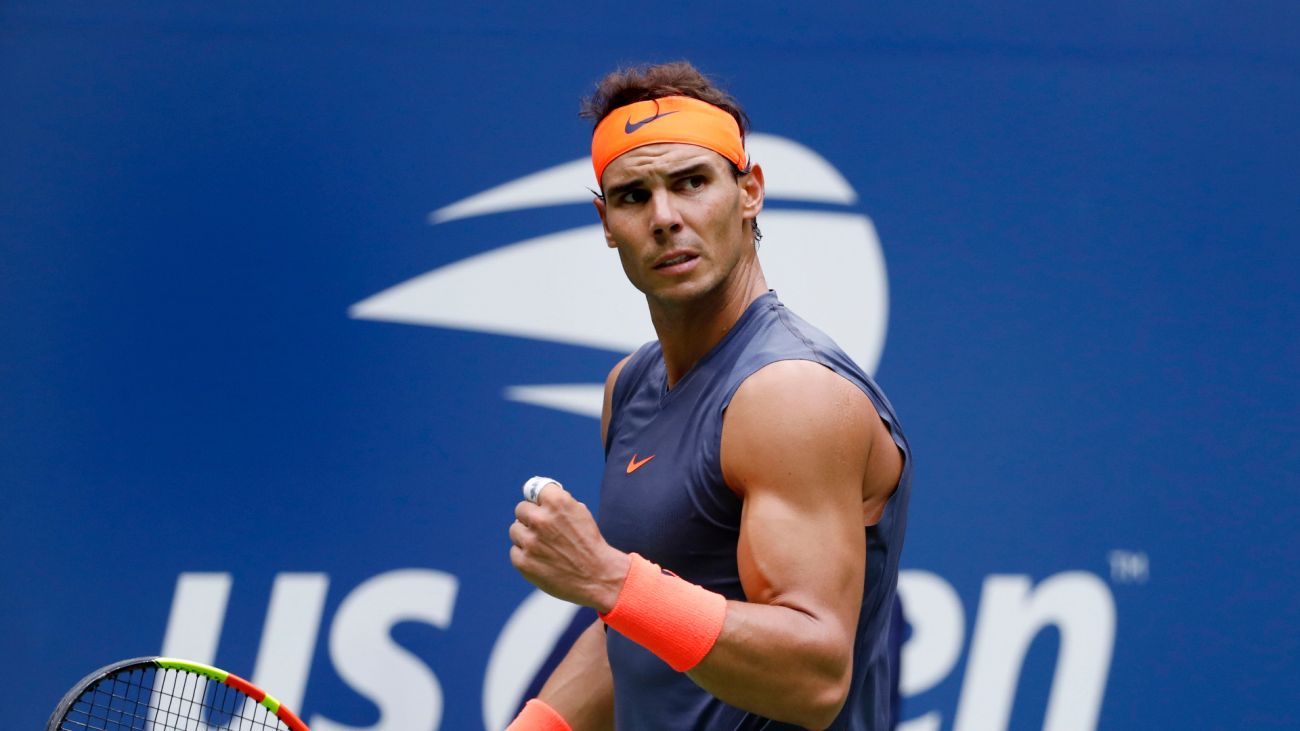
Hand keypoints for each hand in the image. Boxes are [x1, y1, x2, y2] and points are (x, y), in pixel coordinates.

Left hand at [509, 482, 629, 611]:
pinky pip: (515, 551)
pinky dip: (525, 555)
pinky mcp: (523, 562)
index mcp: (557, 502)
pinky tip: (542, 560)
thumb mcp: (580, 513)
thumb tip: (538, 499)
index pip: (534, 489)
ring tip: (544, 547)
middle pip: (521, 509)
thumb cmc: (590, 544)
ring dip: (526, 536)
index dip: (539, 499)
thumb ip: (558, 503)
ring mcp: (530, 542)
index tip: (541, 505)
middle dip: (531, 517)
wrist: (598, 577)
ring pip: (515, 530)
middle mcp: (541, 519)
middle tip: (543, 530)